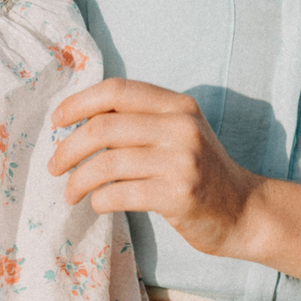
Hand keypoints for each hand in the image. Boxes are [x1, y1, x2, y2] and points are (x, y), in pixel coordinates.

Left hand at [48, 79, 261, 259]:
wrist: (246, 211)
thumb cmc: (202, 172)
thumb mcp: (179, 133)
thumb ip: (141, 120)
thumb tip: (80, 120)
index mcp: (178, 105)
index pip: (117, 90)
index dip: (79, 102)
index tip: (57, 121)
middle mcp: (181, 127)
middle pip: (104, 126)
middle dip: (68, 148)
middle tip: (54, 166)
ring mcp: (182, 161)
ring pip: (107, 163)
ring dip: (78, 180)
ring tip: (71, 193)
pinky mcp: (179, 195)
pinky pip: (120, 193)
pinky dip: (100, 200)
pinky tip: (98, 204)